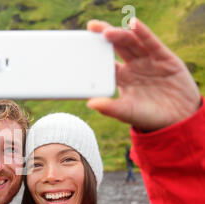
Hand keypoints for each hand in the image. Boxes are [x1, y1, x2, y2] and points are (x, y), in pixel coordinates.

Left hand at [86, 17, 200, 131]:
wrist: (178, 120)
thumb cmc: (148, 117)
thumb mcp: (127, 112)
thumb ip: (110, 107)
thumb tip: (90, 103)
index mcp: (122, 78)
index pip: (106, 62)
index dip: (95, 53)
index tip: (82, 45)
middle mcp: (134, 66)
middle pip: (117, 47)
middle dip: (105, 36)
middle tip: (91, 28)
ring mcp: (149, 61)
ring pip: (132, 43)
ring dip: (120, 35)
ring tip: (107, 32)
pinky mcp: (165, 58)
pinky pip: (152, 43)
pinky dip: (143, 33)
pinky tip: (134, 25)